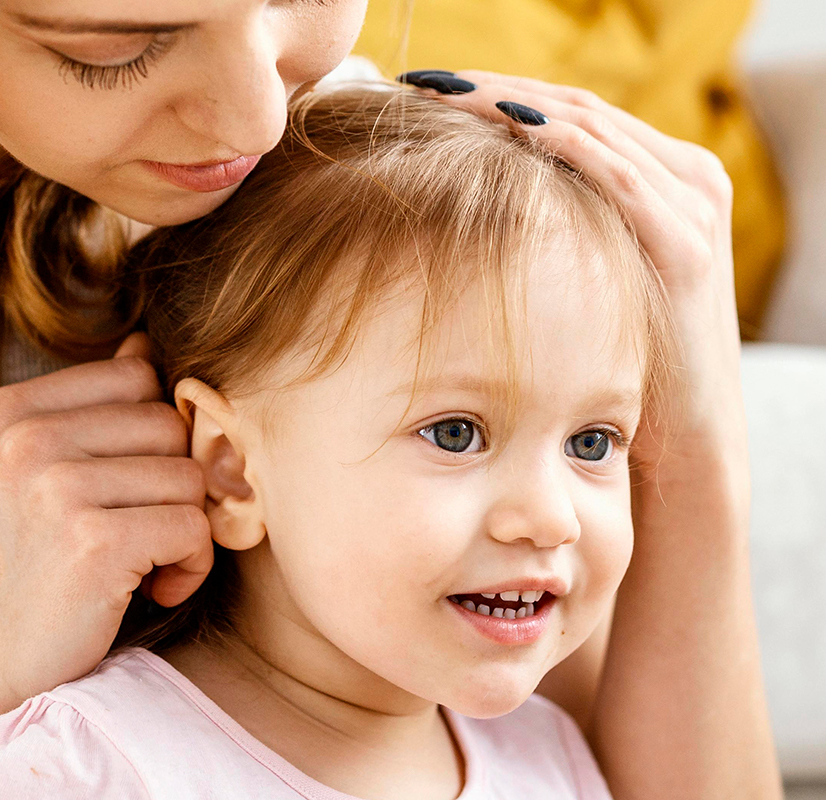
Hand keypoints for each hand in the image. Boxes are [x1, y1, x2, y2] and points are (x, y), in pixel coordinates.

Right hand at [0, 333, 212, 724]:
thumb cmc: (19, 564)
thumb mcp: (33, 470)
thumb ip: (89, 407)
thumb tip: (144, 344)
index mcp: (11, 410)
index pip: (138, 377)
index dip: (151, 436)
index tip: (122, 486)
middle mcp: (28, 439)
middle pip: (170, 425)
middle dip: (171, 483)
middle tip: (136, 531)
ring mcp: (57, 489)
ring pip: (191, 477)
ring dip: (184, 529)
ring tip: (139, 562)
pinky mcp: (93, 543)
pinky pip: (194, 528)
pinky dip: (191, 566)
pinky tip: (151, 589)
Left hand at [402, 70, 746, 481]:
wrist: (681, 444)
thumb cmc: (616, 367)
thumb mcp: (582, 282)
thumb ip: (552, 235)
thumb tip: (466, 211)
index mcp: (660, 179)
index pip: (569, 113)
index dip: (497, 93)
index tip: (428, 88)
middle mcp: (684, 178)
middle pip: (575, 107)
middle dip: (493, 89)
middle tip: (422, 80)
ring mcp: (690, 205)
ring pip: (589, 126)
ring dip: (511, 103)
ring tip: (443, 93)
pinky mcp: (684, 242)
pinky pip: (614, 171)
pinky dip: (557, 142)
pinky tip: (503, 125)